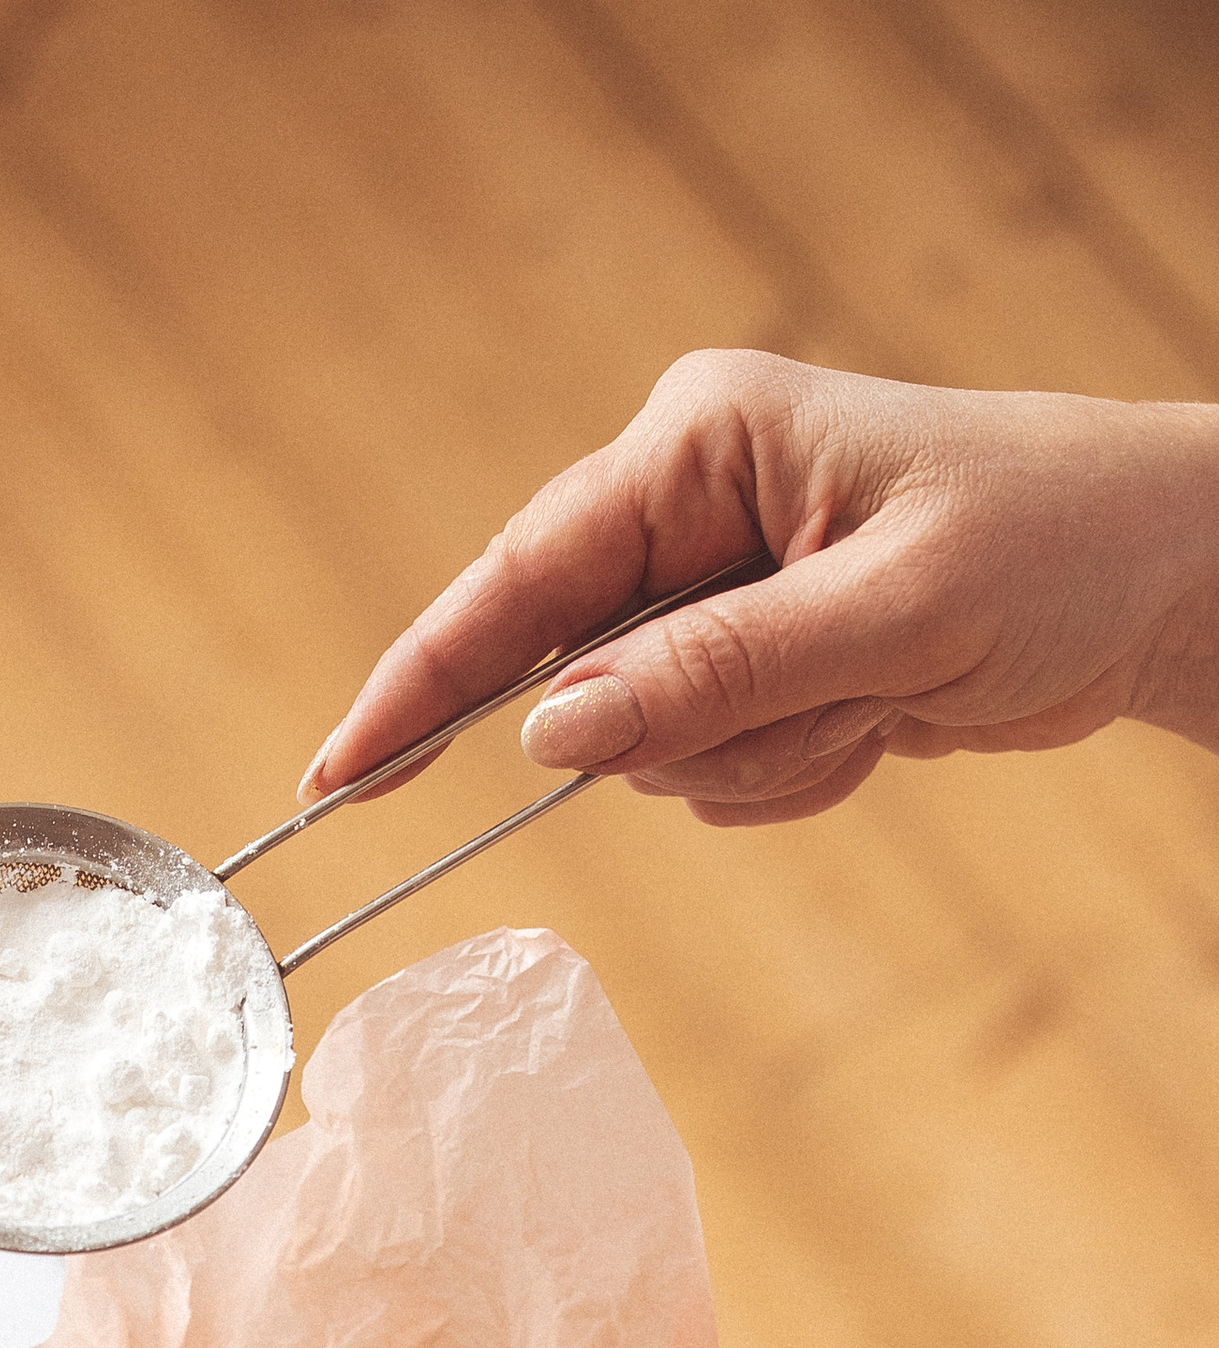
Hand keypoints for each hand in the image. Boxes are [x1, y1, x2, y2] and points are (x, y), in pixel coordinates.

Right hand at [305, 350, 1218, 827]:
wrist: (1163, 578)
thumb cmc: (1052, 548)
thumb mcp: (889, 617)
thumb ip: (714, 676)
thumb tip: (551, 737)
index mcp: (699, 443)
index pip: (520, 582)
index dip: (422, 687)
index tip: (339, 775)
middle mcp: (689, 506)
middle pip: (585, 684)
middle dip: (702, 731)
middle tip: (833, 704)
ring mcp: (716, 589)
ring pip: (651, 749)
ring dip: (764, 759)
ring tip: (877, 703)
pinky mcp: (751, 659)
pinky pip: (713, 771)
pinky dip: (793, 773)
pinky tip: (879, 722)